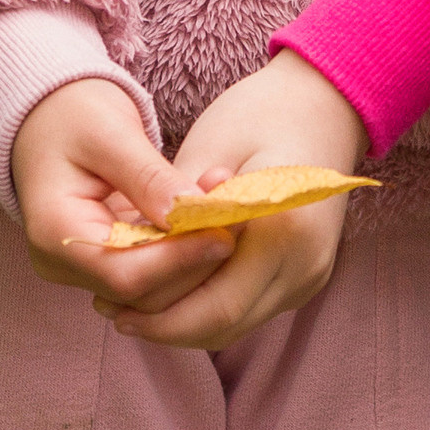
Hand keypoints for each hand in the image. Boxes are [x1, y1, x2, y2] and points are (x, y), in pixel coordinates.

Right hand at [10, 79, 228, 309]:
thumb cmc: (72, 113)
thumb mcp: (110, 133)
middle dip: (194, 257)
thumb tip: (192, 212)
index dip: (179, 260)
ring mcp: (84, 267)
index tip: (225, 232)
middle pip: (142, 291)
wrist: (48, 115)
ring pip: (153, 287)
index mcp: (55, 233)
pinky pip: (152, 268)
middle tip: (236, 211)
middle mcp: (64, 263)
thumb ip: (148, 176)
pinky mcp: (107, 260)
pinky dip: (183, 245)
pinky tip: (209, 210)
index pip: (125, 273)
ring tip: (226, 202)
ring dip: (195, 252)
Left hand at [89, 51, 369, 354]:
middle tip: (108, 307)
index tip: (103, 300)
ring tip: (130, 302)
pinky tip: (172, 285)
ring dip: (182, 319)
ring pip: (233, 326)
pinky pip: (249, 308)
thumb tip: (130, 264)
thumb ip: (175, 215)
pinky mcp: (307, 277)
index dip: (154, 313)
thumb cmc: (260, 113)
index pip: (210, 305)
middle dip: (161, 323)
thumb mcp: (207, 152)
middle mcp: (304, 264)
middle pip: (220, 325)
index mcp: (282, 230)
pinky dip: (207, 304)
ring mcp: (311, 276)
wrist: (326, 103)